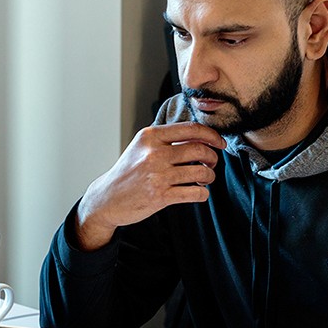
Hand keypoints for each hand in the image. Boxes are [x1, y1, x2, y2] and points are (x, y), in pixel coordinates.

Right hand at [74, 122, 224, 249]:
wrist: (107, 198)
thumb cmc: (127, 172)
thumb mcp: (141, 147)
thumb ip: (166, 140)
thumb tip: (200, 137)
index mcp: (150, 136)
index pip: (191, 129)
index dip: (212, 135)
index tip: (220, 143)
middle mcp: (154, 153)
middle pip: (200, 149)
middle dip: (213, 157)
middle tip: (211, 163)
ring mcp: (157, 175)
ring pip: (201, 172)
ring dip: (209, 176)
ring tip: (204, 179)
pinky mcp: (160, 196)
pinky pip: (195, 193)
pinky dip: (203, 193)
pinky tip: (198, 192)